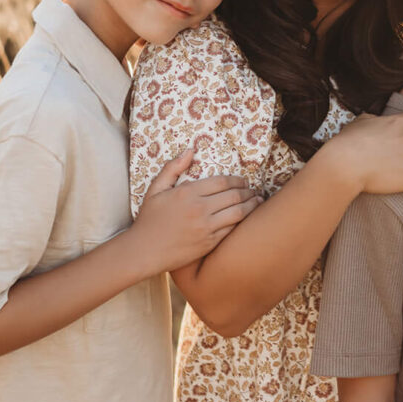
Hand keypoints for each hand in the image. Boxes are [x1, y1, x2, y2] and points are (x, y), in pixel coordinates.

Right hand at [131, 151, 257, 271]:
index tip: (244, 181)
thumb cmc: (149, 219)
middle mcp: (199, 209)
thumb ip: (172, 168)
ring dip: (252, 206)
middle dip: (248, 191)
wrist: (144, 251)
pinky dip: (242, 223)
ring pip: (238, 213)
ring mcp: (206, 228)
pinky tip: (247, 220)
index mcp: (187, 193)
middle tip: (254, 190)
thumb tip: (190, 150)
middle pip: (234, 196)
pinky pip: (232, 230)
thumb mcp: (156, 189)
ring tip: (258, 202)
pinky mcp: (209, 243)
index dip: (237, 180)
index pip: (221, 182)